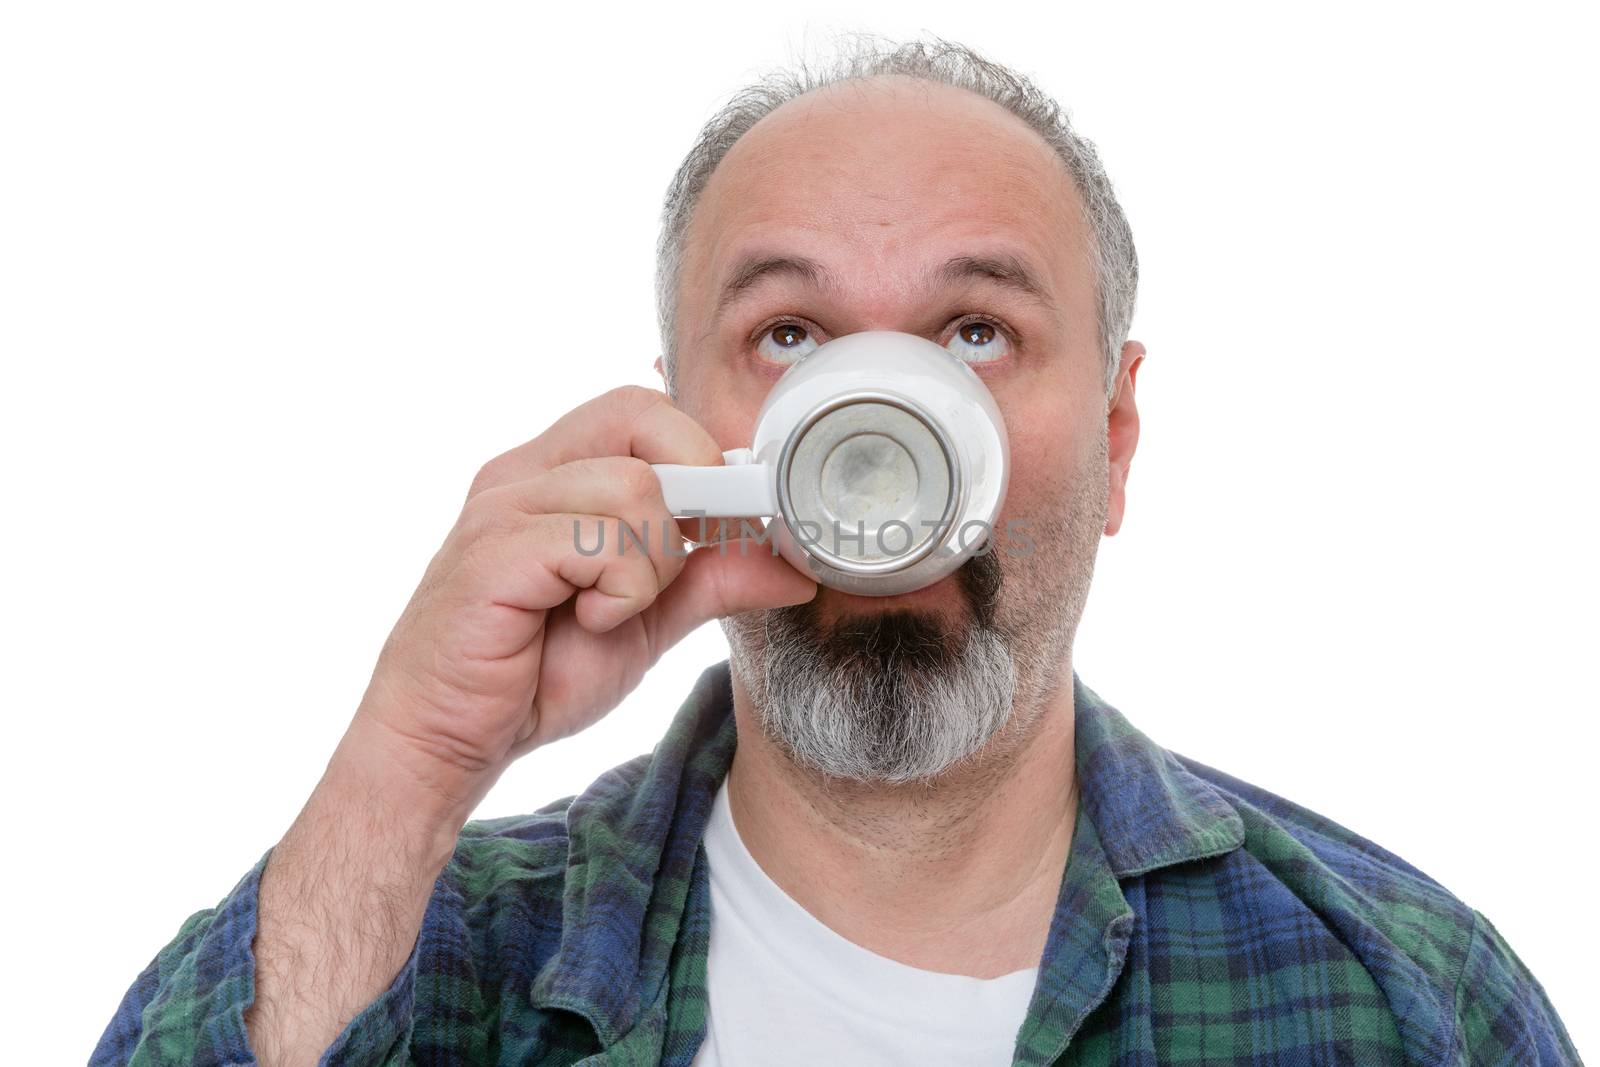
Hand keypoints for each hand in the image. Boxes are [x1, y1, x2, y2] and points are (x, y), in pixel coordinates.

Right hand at [346, 385, 815, 818]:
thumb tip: (794, 564)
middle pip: (643, 415)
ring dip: (654, 564)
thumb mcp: (647, 620)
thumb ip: (713, 580)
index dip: (708, 456)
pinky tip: (590, 621)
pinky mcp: (493, 552)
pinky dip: (620, 590)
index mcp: (556, 472)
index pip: (648, 411)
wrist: (445, 740)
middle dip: (695, 485)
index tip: (736, 521)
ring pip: (636, 488)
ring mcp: (504, 506)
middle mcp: (525, 472)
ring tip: (614, 610)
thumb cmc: (530, 675)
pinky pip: (597, 541)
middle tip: (684, 555)